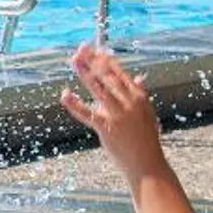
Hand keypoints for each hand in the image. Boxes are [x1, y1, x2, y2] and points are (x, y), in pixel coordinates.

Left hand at [59, 43, 172, 181]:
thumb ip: (140, 94)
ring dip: (84, 72)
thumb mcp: (147, 113)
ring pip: (98, 89)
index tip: (95, 49)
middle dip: (93, 61)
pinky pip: (87, 114)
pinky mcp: (107, 128)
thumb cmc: (146, 139)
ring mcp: (118, 115)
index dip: (105, 60)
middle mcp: (129, 102)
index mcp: (138, 97)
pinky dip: (74, 104)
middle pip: (108, 76)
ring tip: (73, 61)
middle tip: (80, 49)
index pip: (120, 73)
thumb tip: (140, 77)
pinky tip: (65, 94)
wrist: (147, 163)